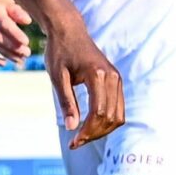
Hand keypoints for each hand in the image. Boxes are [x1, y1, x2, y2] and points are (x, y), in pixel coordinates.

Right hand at [0, 0, 34, 65]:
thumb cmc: (2, 8)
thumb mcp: (11, 6)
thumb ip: (19, 13)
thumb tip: (28, 21)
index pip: (5, 24)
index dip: (15, 34)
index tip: (26, 42)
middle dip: (13, 47)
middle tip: (27, 53)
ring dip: (7, 54)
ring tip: (20, 59)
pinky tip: (4, 63)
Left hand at [42, 16, 124, 149]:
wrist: (69, 31)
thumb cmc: (59, 51)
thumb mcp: (57, 77)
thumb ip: (66, 102)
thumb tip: (72, 128)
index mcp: (98, 75)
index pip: (98, 113)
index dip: (87, 131)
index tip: (73, 142)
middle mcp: (113, 77)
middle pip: (110, 117)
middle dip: (94, 134)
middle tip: (75, 143)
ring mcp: (117, 79)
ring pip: (117, 115)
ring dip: (102, 130)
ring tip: (82, 137)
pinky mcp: (116, 81)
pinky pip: (118, 108)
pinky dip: (107, 121)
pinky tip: (90, 127)